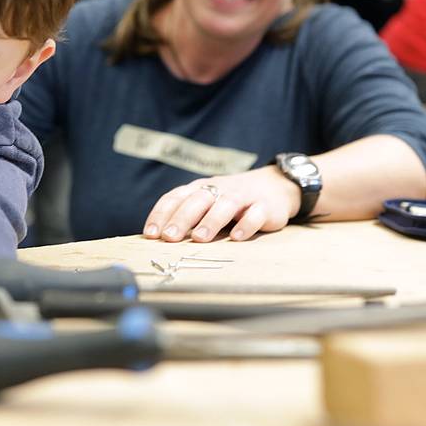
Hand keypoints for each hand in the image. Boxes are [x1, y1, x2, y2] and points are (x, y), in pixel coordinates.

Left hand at [142, 166, 299, 242]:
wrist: (274, 186)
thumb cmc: (231, 200)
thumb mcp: (207, 203)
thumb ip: (187, 216)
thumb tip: (159, 239)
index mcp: (201, 188)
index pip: (177, 197)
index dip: (162, 214)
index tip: (151, 233)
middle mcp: (220, 189)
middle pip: (198, 200)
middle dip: (182, 218)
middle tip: (170, 237)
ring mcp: (243, 196)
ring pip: (226, 204)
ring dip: (211, 220)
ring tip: (200, 238)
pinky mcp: (266, 206)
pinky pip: (256, 213)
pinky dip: (246, 224)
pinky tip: (236, 237)